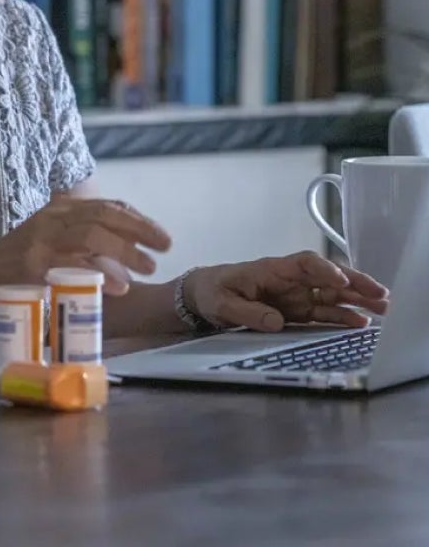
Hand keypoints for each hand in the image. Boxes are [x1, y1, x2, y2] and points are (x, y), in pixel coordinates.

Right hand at [0, 198, 171, 296]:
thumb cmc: (14, 265)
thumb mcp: (48, 242)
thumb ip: (78, 243)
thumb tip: (121, 257)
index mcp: (59, 211)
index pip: (106, 206)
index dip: (137, 218)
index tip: (159, 236)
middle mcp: (52, 218)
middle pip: (105, 214)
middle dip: (140, 228)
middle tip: (166, 246)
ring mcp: (42, 239)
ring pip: (93, 234)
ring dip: (126, 250)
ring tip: (149, 267)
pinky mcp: (33, 263)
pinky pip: (73, 263)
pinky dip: (100, 272)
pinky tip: (120, 285)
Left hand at [183, 251, 388, 331]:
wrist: (203, 295)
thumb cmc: (212, 291)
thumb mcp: (223, 303)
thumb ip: (248, 312)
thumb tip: (276, 321)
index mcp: (270, 269)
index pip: (302, 263)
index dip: (322, 269)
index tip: (338, 279)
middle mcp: (288, 279)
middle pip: (326, 276)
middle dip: (353, 282)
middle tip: (379, 293)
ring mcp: (294, 295)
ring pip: (331, 294)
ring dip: (356, 300)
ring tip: (382, 308)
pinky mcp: (296, 311)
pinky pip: (323, 312)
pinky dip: (342, 317)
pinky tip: (361, 322)